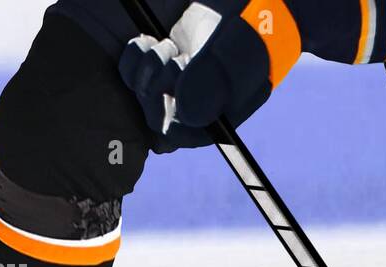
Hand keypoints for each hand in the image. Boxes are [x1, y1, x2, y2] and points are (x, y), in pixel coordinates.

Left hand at [119, 2, 272, 150]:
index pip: (181, 135)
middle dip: (157, 88)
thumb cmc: (253, 29)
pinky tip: (150, 41)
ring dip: (147, 67)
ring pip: (141, 91)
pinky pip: (131, 70)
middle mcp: (197, 103)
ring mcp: (177, 81)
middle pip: (155, 115)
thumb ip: (214, 80)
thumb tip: (184, 112)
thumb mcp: (238, 54)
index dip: (167, 117)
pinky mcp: (163, 59)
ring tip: (170, 47)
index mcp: (220, 114)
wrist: (249, 3)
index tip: (169, 92)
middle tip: (176, 61)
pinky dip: (133, 55)